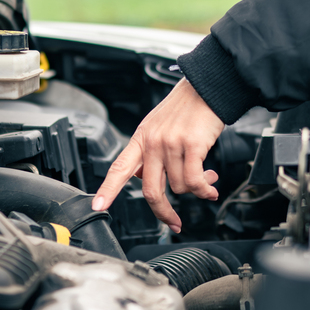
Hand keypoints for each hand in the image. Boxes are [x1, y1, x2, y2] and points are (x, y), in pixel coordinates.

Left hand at [91, 79, 223, 233]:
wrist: (206, 88)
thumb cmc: (185, 108)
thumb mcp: (157, 126)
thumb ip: (148, 152)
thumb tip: (140, 176)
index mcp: (141, 138)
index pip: (119, 167)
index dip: (108, 189)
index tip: (98, 206)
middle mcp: (153, 142)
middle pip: (150, 190)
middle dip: (163, 212)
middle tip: (174, 222)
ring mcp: (171, 143)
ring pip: (179, 187)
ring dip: (196, 189)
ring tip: (206, 179)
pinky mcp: (192, 145)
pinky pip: (195, 181)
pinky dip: (204, 190)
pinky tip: (211, 188)